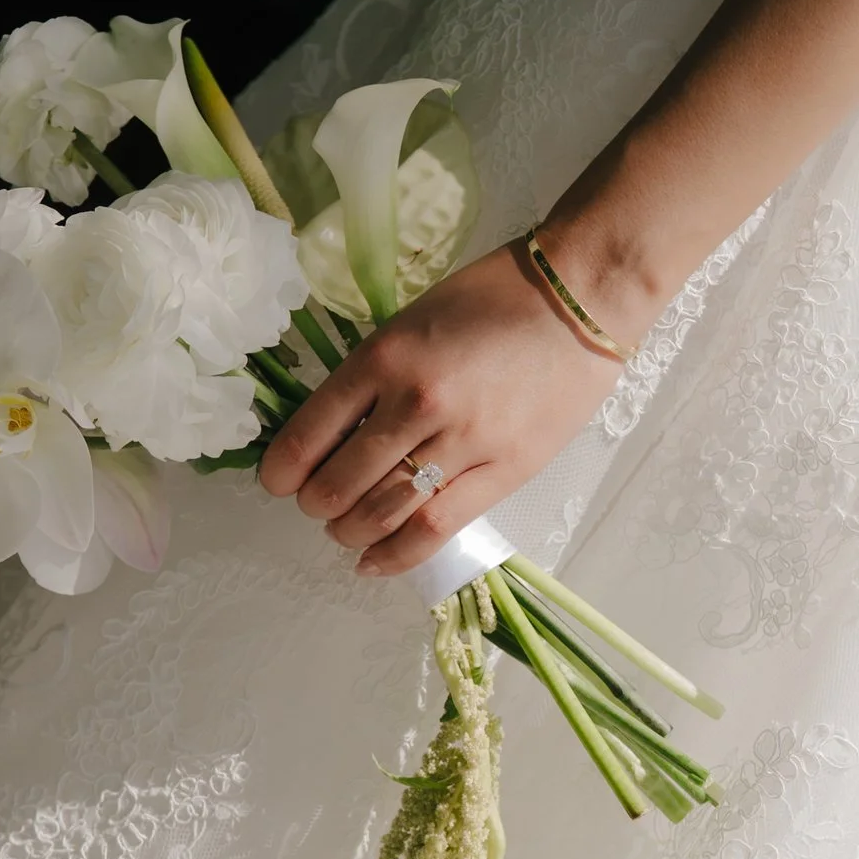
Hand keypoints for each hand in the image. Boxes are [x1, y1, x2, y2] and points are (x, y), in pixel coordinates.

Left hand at [258, 244, 622, 575]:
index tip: (278, 481)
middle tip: (318, 503)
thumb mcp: (411, 319)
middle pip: (339, 484)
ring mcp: (461, 443)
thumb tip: (330, 429)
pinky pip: (434, 529)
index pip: (309, 434)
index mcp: (384, 357)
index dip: (282, 471)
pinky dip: (394, 555)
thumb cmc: (493, 296)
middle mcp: (415, 403)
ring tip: (345, 529)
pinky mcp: (503, 473)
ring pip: (381, 514)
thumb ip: (371, 375)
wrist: (580, 296)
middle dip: (315, 505)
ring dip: (349, 532)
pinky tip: (371, 562)